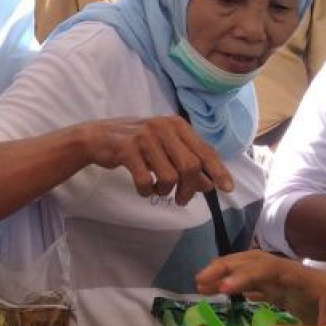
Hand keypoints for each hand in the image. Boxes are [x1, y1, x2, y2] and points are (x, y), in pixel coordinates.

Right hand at [82, 116, 232, 205]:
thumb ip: (187, 163)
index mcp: (177, 125)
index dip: (218, 171)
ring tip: (157, 190)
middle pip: (190, 166)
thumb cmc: (136, 144)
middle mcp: (164, 126)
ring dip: (165, 191)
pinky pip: (146, 181)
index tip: (227, 189)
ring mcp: (145, 136)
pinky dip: (146, 191)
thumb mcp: (164, 150)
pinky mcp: (127, 148)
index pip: (204, 150)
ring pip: (170, 176)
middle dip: (189, 189)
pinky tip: (143, 188)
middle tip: (182, 201)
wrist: (97, 138)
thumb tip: (209, 184)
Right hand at [194, 251, 325, 325]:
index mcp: (314, 282)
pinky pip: (275, 291)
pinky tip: (239, 295)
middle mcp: (308, 280)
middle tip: (199, 280)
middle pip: (262, 264)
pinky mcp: (310, 304)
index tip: (218, 289)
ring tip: (209, 285)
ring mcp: (308, 291)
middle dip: (230, 268)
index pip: (269, 269)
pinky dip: (253, 290)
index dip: (241, 275)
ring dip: (237, 277)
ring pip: (265, 276)